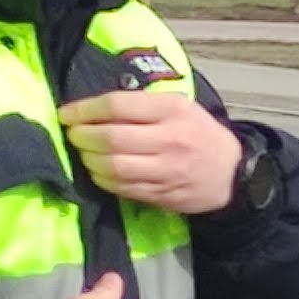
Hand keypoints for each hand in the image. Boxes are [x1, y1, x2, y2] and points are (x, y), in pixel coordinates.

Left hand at [73, 84, 243, 214]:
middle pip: (111, 139)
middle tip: (73, 134)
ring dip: (89, 160)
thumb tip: (96, 107)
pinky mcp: (161, 194)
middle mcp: (168, 140)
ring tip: (84, 152)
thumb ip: (143, 104)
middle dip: (82, 136)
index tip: (66, 113)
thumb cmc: (199, 133)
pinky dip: (102, 179)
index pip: (117, 106)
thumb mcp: (180, 105)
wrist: (231, 173)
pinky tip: (98, 171)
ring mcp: (165, 171)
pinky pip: (121, 188)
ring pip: (112, 167)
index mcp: (171, 110)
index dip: (84, 109)